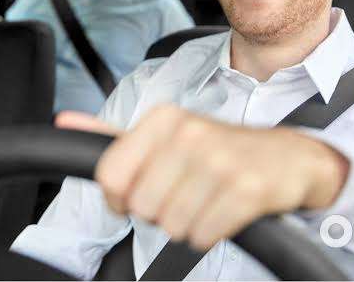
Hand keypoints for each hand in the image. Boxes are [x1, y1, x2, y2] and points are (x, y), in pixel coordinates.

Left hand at [55, 105, 348, 250]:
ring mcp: (220, 161)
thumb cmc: (218, 149)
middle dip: (158, 212)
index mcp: (163, 119)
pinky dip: (210, 232)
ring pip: (171, 225)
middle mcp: (189, 134)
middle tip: (183, 195)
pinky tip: (223, 212)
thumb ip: (112, 133)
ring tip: (205, 201)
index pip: (110, 175)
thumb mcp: (164, 134)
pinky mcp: (247, 189)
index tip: (136, 197)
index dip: (119, 198)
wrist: (290, 158)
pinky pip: (203, 236)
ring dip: (186, 224)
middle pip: (141, 207)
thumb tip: (63, 121)